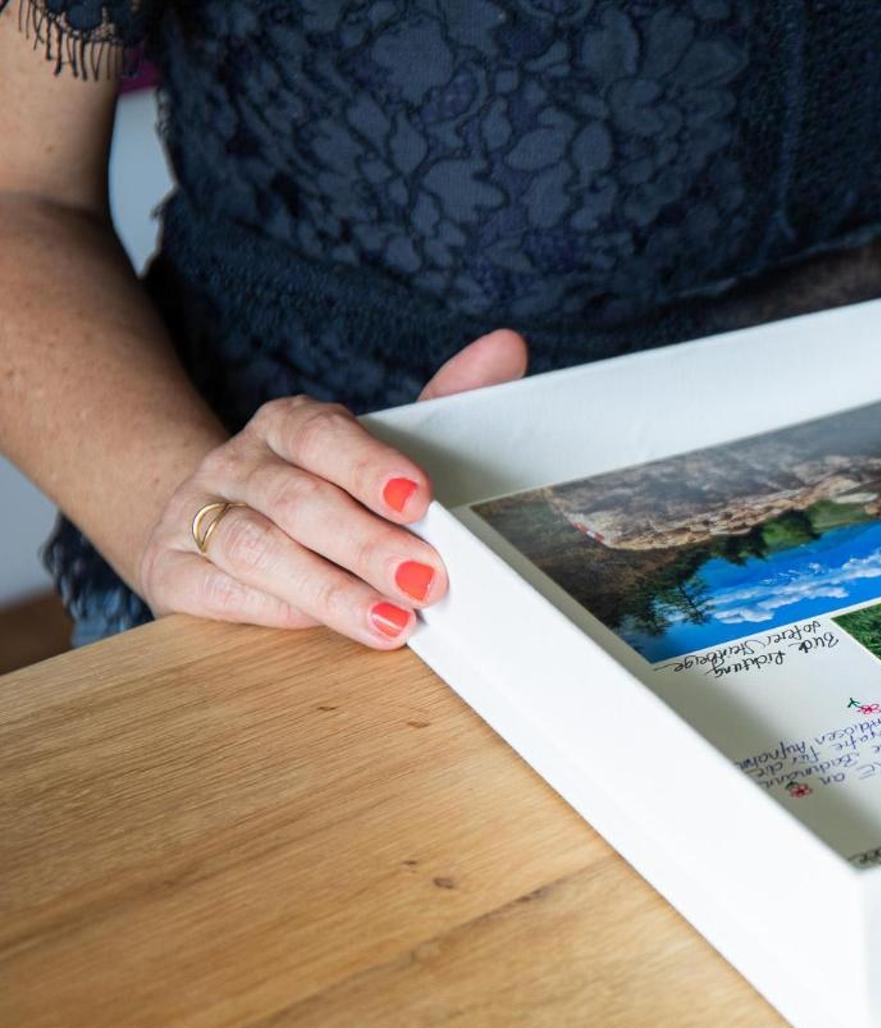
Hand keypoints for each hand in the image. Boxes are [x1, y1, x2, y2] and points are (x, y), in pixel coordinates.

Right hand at [134, 330, 527, 647]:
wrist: (206, 516)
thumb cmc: (317, 485)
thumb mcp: (376, 444)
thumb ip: (442, 400)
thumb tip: (507, 347)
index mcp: (289, 425)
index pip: (324, 437)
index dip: (371, 467)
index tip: (420, 500)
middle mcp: (238, 464)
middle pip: (298, 502)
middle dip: (367, 545)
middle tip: (426, 581)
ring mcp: (198, 516)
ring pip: (257, 549)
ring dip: (330, 590)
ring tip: (391, 623)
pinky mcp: (174, 571)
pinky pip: (220, 590)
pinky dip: (278, 610)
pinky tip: (324, 627)